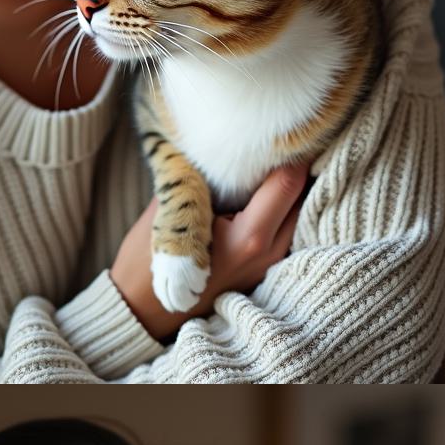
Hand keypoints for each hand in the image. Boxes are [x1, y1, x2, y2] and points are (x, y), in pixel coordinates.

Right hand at [110, 161, 308, 341]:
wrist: (140, 312)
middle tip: (275, 144)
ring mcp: (270, 267)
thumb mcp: (171, 212)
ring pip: (298, 213)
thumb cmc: (148, 262)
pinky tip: (260, 196)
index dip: (288, 150)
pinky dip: (280, 210)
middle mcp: (269, 254)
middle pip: (304, 196)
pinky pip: (286, 231)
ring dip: (288, 189)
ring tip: (267, 167)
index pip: (289, 180)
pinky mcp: (264, 272)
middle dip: (293, 167)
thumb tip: (220, 143)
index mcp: (249, 238)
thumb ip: (203, 177)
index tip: (275, 132)